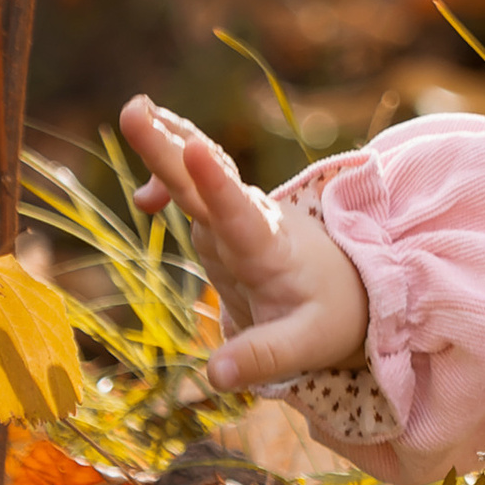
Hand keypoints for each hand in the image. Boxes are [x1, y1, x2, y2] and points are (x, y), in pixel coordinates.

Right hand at [117, 97, 369, 390]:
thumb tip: (213, 376)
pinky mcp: (223, 223)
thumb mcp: (305, 346)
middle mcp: (251, 222)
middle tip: (133, 110)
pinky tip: (143, 197)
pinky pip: (193, 189)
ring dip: (166, 144)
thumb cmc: (329, 318)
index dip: (216, 183)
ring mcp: (235, 218)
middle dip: (170, 148)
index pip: (241, 214)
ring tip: (135, 109)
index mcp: (271, 250)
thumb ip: (261, 359)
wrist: (350, 293)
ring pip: (197, 176)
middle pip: (206, 182)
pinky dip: (169, 177)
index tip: (197, 148)